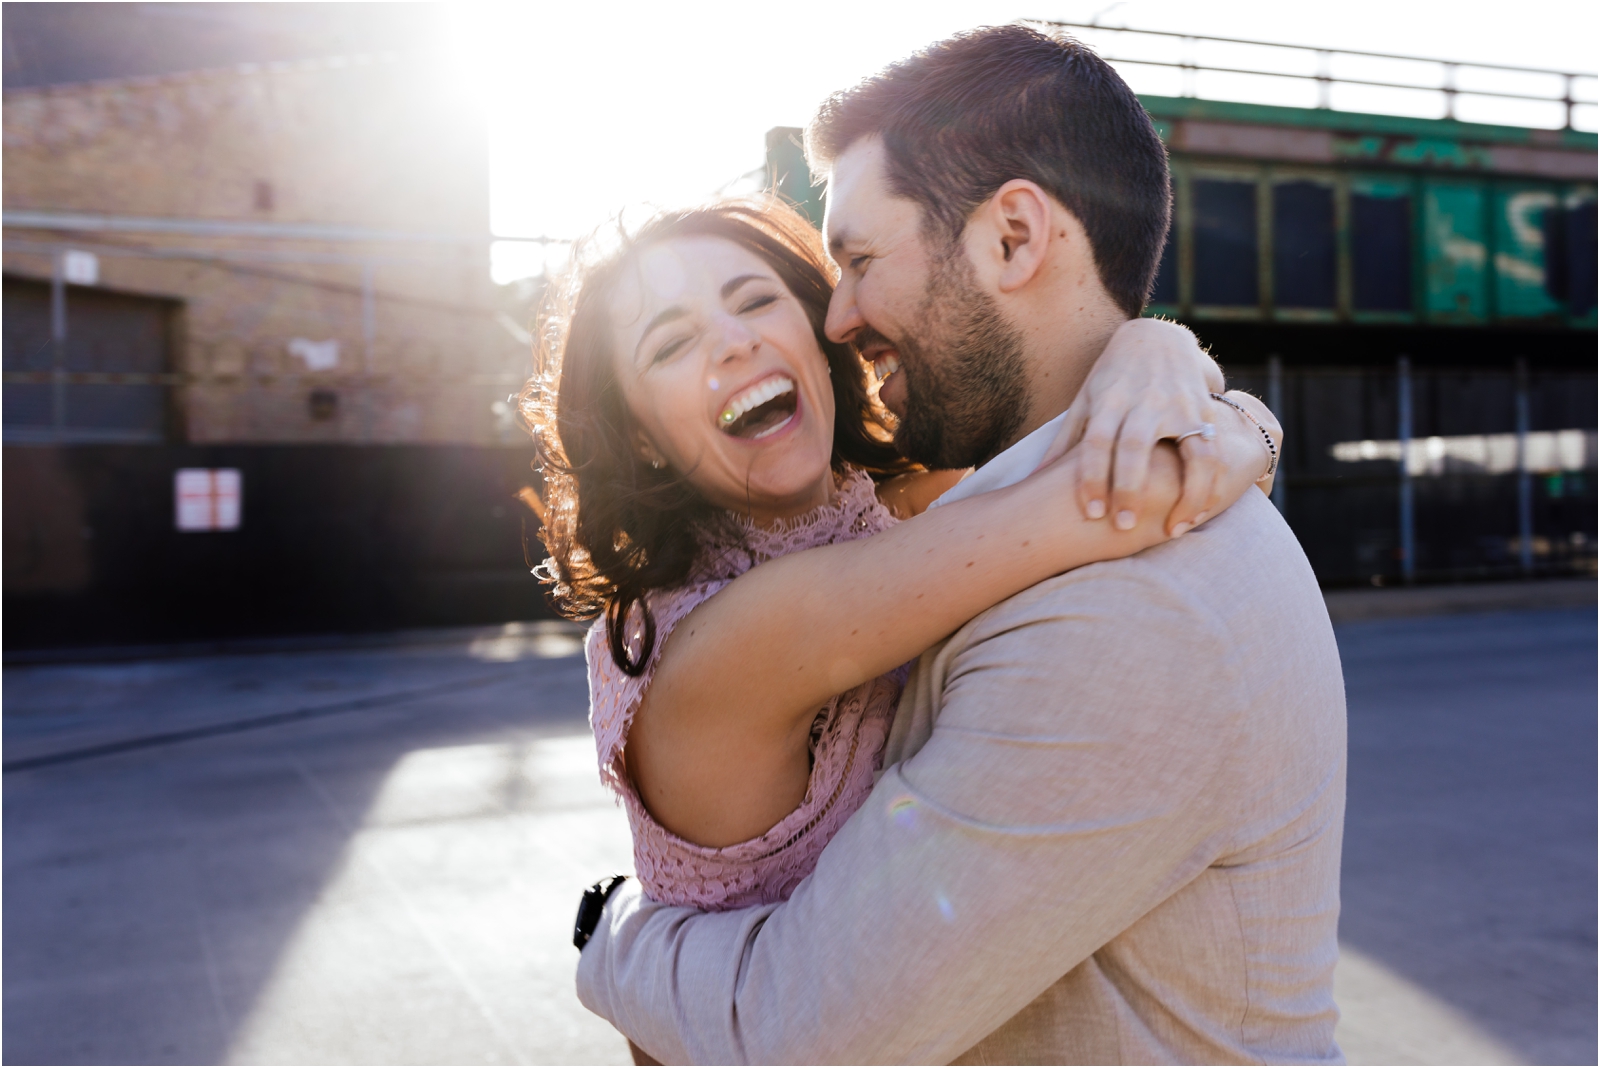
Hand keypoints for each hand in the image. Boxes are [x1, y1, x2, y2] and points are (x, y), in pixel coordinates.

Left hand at [1036, 318, 1225, 534]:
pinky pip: (1214, 453)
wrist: (1158, 338)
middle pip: (1136, 447)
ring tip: (1174, 530)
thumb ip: (1066, 440)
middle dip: (1130, 489)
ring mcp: (1179, 406)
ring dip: (1187, 494)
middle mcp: (1145, 402)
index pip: (1097, 442)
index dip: (1093, 478)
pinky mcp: (1205, 412)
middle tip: (1123, 527)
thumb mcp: (1085, 399)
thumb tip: (1034, 478)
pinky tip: (1199, 513)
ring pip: (1190, 452)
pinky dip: (1211, 485)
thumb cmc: (1112, 377)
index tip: (1092, 513)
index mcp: (1110, 400)